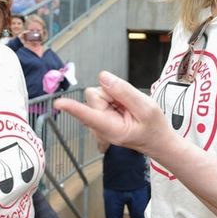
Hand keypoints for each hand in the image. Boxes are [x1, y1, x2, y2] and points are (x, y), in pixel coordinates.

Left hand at [54, 71, 172, 155]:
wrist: (157, 140)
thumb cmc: (154, 128)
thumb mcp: (147, 108)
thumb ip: (124, 92)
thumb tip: (103, 77)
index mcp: (111, 129)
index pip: (88, 116)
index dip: (73, 108)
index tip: (59, 103)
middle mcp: (100, 126)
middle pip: (94, 95)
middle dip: (112, 93)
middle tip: (130, 105)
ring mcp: (99, 120)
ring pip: (98, 93)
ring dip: (114, 95)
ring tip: (129, 108)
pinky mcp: (100, 113)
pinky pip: (102, 95)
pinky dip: (114, 98)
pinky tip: (124, 108)